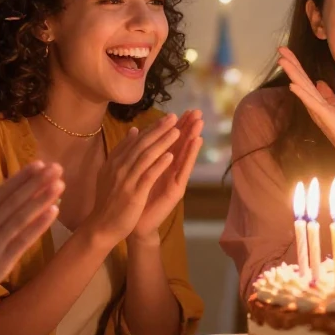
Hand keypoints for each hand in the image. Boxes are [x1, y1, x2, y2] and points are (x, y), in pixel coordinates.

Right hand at [0, 162, 64, 307]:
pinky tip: (53, 211)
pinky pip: (24, 241)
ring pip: (22, 218)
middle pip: (15, 202)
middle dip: (37, 183)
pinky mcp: (2, 263)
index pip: (1, 192)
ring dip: (42, 200)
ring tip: (59, 184)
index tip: (39, 165)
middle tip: (57, 168)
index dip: (21, 178)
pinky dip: (39, 226)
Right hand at [85, 114, 179, 245]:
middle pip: (142, 144)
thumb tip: (134, 130)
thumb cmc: (109, 200)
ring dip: (162, 142)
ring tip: (177, 131)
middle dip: (159, 129)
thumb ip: (123, 151)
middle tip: (175, 117)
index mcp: (116, 161)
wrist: (102, 226)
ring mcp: (126, 180)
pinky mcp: (133, 194)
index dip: (153, 128)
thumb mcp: (112, 171)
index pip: (137, 141)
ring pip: (146, 157)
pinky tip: (170, 156)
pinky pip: (147, 176)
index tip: (167, 117)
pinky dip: (159, 165)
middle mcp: (119, 167)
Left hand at [130, 109, 203, 242]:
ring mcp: (175, 179)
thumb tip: (135, 130)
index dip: (177, 126)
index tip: (183, 110)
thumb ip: (139, 152)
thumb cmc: (136, 197)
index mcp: (160, 164)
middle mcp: (170, 170)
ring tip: (199, 122)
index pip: (170, 141)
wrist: (135, 224)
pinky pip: (184, 169)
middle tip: (197, 111)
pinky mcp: (176, 189)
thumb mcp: (136, 170)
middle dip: (188, 127)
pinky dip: (190, 154)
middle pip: (180, 145)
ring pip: (185, 154)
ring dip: (192, 136)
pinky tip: (196, 142)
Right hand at [278, 46, 334, 168]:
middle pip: (301, 82)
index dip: (296, 66)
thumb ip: (329, 97)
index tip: (286, 51)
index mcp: (319, 104)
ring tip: (283, 60)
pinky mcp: (328, 119)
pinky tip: (292, 85)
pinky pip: (313, 104)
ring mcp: (321, 113)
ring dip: (293, 74)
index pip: (305, 81)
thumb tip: (319, 82)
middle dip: (291, 65)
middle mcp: (316, 108)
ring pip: (304, 89)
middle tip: (279, 48)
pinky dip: (302, 94)